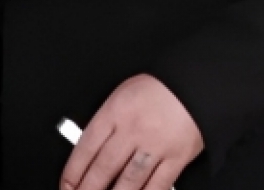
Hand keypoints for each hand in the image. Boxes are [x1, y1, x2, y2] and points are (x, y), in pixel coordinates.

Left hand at [61, 74, 200, 189]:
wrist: (197, 84)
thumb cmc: (159, 88)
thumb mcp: (121, 95)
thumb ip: (106, 121)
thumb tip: (90, 148)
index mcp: (114, 113)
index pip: (85, 148)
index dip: (73, 171)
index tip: (67, 184)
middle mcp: (133, 131)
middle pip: (104, 167)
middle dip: (88, 188)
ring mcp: (156, 146)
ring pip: (129, 180)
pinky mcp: (178, 157)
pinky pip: (159, 183)